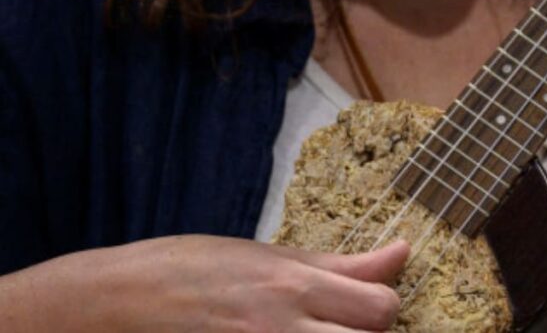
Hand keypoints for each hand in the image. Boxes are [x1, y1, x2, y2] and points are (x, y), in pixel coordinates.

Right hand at [1, 235, 408, 332]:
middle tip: (337, 328)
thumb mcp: (268, 256)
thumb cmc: (190, 270)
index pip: (381, 309)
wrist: (112, 303)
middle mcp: (280, 330)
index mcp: (292, 288)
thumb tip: (402, 251)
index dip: (381, 311)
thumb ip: (340, 265)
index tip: (359, 310)